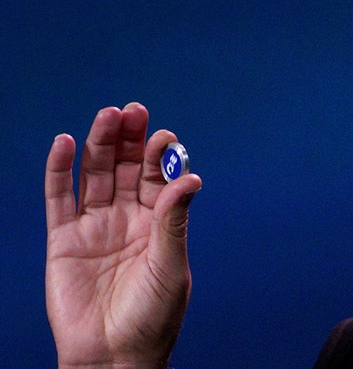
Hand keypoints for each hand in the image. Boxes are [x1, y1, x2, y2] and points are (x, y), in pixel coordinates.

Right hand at [44, 103, 201, 366]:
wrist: (113, 355)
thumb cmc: (152, 316)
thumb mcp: (171, 265)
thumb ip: (174, 221)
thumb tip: (191, 177)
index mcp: (159, 223)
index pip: (158, 178)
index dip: (161, 155)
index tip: (166, 136)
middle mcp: (127, 218)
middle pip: (125, 168)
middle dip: (130, 139)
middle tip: (134, 110)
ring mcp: (95, 226)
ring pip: (94, 174)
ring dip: (99, 144)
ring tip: (107, 116)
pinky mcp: (64, 239)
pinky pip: (59, 198)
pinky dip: (59, 170)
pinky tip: (65, 142)